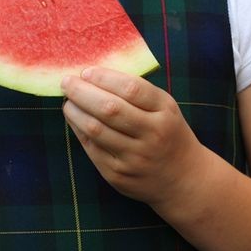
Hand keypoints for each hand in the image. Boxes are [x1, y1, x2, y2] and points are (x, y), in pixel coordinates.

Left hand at [61, 67, 202, 207]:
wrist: (183, 178)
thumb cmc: (168, 134)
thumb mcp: (166, 109)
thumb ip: (138, 93)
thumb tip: (94, 75)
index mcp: (166, 112)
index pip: (131, 89)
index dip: (104, 78)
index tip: (86, 72)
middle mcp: (153, 135)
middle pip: (110, 109)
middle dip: (82, 92)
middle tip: (67, 82)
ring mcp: (135, 158)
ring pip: (95, 129)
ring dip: (75, 111)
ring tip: (69, 101)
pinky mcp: (119, 175)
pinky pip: (91, 148)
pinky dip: (78, 130)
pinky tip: (75, 120)